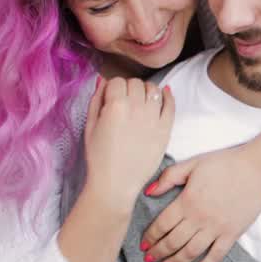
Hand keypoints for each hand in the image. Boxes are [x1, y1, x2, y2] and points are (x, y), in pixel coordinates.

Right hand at [83, 75, 174, 206]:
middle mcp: (137, 108)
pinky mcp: (166, 129)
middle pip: (136, 83)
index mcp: (116, 105)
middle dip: (128, 88)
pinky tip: (163, 95)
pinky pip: (171, 104)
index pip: (117, 81)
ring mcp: (154, 118)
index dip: (113, 88)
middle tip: (125, 101)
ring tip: (141, 100)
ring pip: (154, 89)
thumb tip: (103, 79)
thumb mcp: (90, 124)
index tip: (111, 97)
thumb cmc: (99, 155)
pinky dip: (168, 96)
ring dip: (146, 90)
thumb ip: (97, 99)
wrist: (116, 181)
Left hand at [139, 145, 260, 261]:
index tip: (144, 244)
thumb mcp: (192, 164)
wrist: (257, 169)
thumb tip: (149, 192)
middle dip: (158, 252)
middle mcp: (199, 218)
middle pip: (173, 241)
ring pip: (191, 252)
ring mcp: (216, 228)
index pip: (162, 225)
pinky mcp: (232, 234)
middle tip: (149, 258)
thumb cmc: (225, 163)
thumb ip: (169, 177)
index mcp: (187, 201)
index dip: (150, 237)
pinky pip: (216, 256)